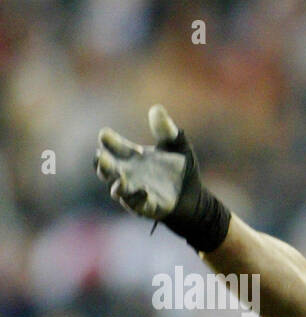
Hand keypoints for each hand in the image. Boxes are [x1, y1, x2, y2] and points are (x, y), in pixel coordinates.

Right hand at [94, 105, 230, 252]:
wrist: (194, 195)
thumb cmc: (180, 169)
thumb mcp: (177, 145)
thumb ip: (166, 130)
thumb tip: (157, 108)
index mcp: (131, 155)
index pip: (112, 145)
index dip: (108, 140)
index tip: (106, 135)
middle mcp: (127, 173)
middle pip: (106, 168)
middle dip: (102, 163)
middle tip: (100, 156)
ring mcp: (135, 191)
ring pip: (118, 189)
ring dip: (117, 184)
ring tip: (120, 178)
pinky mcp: (147, 207)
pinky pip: (138, 205)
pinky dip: (139, 199)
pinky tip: (144, 192)